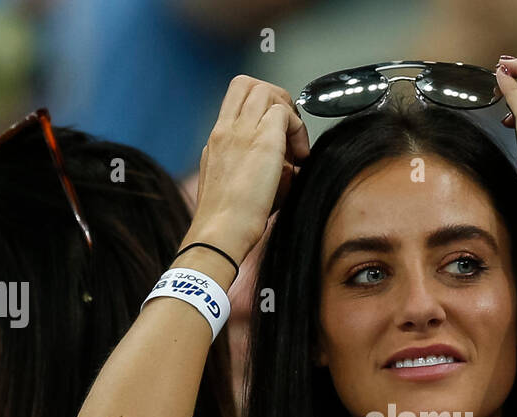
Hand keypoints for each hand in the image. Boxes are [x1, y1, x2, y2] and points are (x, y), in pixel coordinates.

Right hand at [186, 75, 309, 265]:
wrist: (219, 233)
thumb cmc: (227, 223)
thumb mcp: (233, 187)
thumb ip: (251, 168)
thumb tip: (286, 167)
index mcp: (216, 140)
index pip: (235, 98)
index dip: (261, 106)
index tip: (277, 133)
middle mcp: (225, 130)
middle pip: (247, 83)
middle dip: (275, 98)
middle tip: (288, 130)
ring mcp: (241, 132)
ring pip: (266, 91)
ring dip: (288, 113)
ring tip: (294, 146)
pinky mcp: (262, 142)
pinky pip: (284, 113)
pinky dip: (298, 130)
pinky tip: (300, 157)